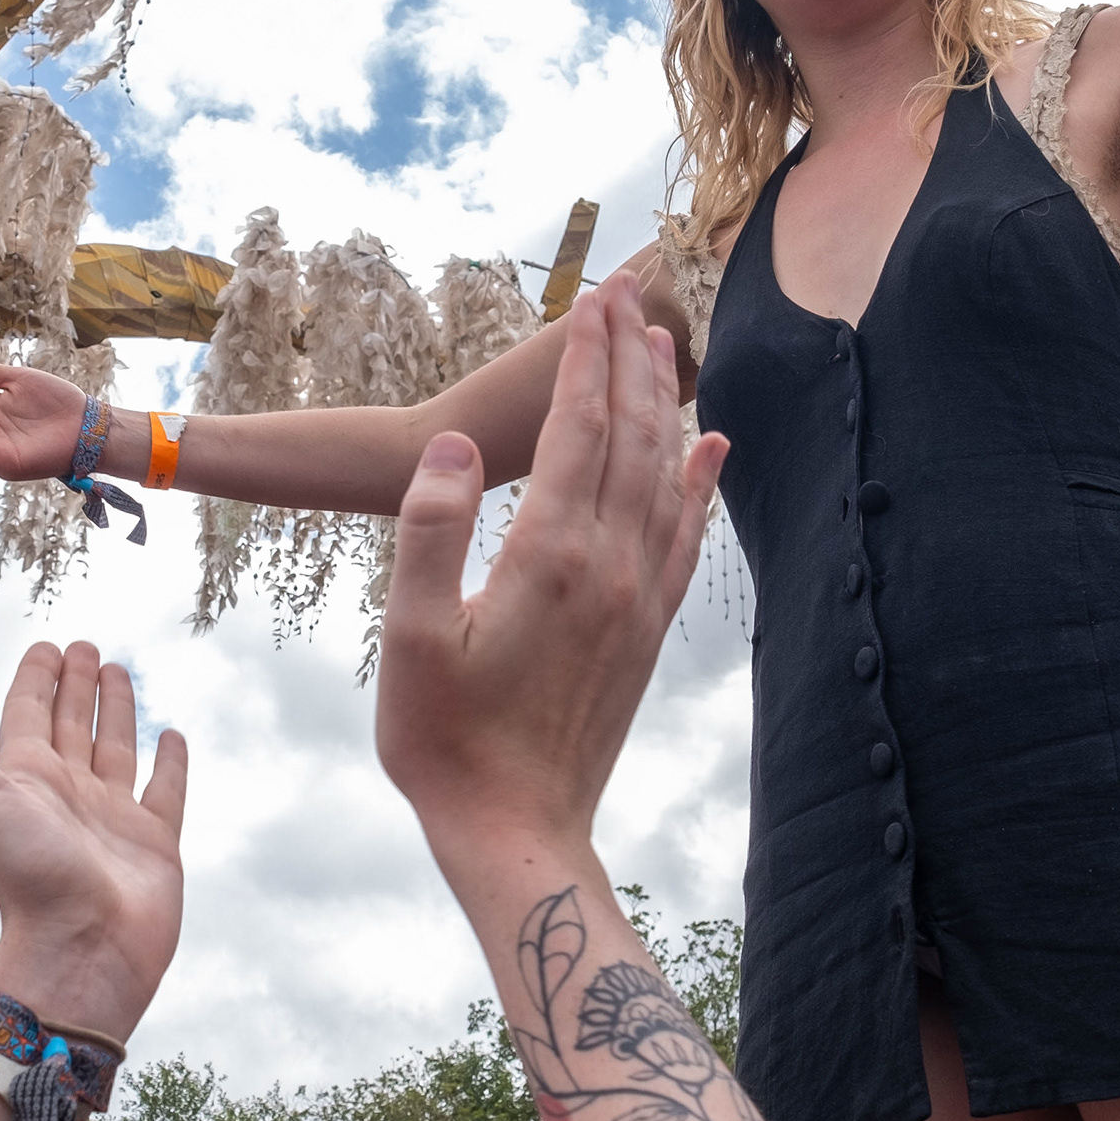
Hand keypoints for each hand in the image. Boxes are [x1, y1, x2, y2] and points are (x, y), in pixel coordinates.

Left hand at [0, 641, 186, 1045]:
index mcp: (22, 779)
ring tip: (118, 672)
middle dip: (73, 683)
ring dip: (115, 709)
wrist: (80, 947)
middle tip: (84, 647)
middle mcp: (66, 793)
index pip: (24, 712)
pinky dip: (171, 763)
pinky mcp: (155, 843)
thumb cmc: (23, 871)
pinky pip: (165, 792)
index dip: (33, 676)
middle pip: (69, 723)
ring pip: (114, 747)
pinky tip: (173, 735)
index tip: (46, 644)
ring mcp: (112, 817)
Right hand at [375, 272, 726, 879]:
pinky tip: (710, 446)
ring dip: (663, 403)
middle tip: (629, 293)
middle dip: (630, 358)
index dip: (585, 358)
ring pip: (666, 475)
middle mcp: (611, 566)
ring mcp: (639, 598)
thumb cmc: (445, 740)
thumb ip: (428, 531)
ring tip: (661, 343)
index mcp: (550, 555)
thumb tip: (451, 445)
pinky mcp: (648, 629)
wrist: (515, 827)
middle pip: (631, 435)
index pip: (576, 427)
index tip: (591, 298)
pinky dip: (701, 481)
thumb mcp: (409, 636)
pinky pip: (688, 535)